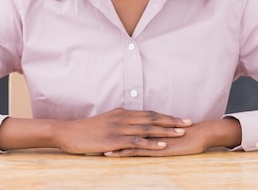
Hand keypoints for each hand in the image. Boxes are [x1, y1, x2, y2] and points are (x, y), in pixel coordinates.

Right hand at [54, 108, 192, 154]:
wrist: (67, 132)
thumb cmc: (85, 130)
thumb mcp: (106, 122)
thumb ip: (120, 122)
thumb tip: (132, 124)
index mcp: (123, 112)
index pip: (150, 113)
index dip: (167, 116)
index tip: (181, 118)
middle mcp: (124, 118)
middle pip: (153, 118)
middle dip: (173, 121)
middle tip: (190, 122)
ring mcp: (119, 128)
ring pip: (148, 128)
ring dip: (166, 131)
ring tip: (182, 132)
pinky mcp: (114, 140)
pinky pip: (136, 141)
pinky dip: (151, 143)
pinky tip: (162, 145)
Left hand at [104, 118, 241, 156]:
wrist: (201, 134)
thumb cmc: (187, 135)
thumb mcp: (168, 134)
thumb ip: (157, 134)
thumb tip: (149, 135)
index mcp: (149, 126)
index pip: (127, 126)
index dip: (113, 128)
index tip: (98, 130)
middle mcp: (147, 131)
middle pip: (122, 132)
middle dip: (107, 135)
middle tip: (90, 137)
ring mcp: (150, 139)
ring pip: (125, 141)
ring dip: (110, 144)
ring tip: (95, 147)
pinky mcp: (155, 148)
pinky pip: (136, 150)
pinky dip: (122, 152)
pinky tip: (112, 154)